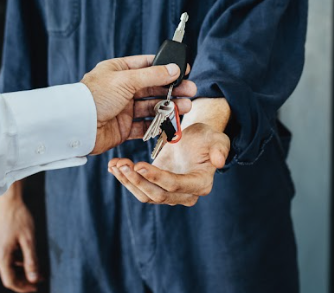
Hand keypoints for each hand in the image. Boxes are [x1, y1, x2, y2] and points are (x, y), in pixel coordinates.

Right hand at [0, 186, 39, 291]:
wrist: (8, 199)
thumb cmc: (18, 217)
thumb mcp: (29, 240)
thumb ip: (31, 261)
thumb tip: (34, 278)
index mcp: (1, 255)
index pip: (10, 280)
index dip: (23, 287)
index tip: (35, 288)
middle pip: (8, 274)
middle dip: (24, 279)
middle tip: (39, 279)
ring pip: (9, 266)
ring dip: (22, 269)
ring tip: (38, 269)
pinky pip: (8, 257)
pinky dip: (18, 260)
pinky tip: (29, 257)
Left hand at [81, 55, 196, 154]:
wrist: (77, 126)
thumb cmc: (95, 97)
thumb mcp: (126, 80)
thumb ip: (152, 75)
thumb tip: (174, 68)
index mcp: (118, 71)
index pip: (146, 65)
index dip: (165, 67)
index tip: (184, 69)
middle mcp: (122, 89)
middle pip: (153, 87)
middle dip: (173, 89)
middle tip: (191, 91)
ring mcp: (123, 109)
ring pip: (152, 106)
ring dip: (170, 107)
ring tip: (186, 107)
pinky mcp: (124, 128)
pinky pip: (145, 125)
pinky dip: (159, 125)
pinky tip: (172, 123)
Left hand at [107, 121, 230, 205]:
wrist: (197, 139)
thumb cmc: (208, 138)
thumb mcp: (217, 138)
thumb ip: (220, 149)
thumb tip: (219, 162)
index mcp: (200, 183)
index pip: (175, 185)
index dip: (157, 178)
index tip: (140, 165)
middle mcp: (185, 194)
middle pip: (157, 194)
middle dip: (137, 181)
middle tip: (121, 164)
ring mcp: (169, 193)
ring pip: (145, 194)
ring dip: (128, 181)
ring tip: (115, 164)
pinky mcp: (156, 186)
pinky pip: (139, 187)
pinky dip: (125, 178)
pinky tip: (113, 166)